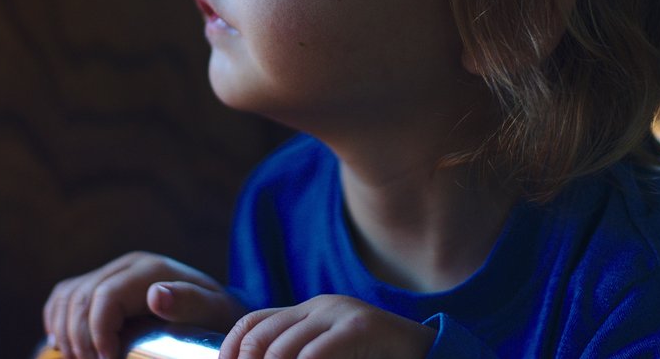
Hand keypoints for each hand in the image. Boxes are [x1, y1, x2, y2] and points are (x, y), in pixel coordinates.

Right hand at [43, 251, 246, 358]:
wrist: (213, 308)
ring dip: (65, 331)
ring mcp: (111, 272)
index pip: (105, 296)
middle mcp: (126, 266)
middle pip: (81, 298)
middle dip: (79, 338)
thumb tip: (156, 295)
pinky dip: (57, 319)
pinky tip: (65, 343)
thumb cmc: (214, 314)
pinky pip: (64, 295)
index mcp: (149, 269)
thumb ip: (188, 301)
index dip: (96, 331)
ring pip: (67, 296)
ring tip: (80, 358)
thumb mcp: (212, 310)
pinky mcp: (101, 283)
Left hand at [220, 295, 435, 358]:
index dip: (229, 351)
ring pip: (283, 350)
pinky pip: (314, 355)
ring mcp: (340, 312)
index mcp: (308, 312)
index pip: (251, 323)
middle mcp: (320, 306)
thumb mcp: (328, 357)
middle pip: (260, 337)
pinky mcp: (360, 326)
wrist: (430, 353)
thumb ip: (300, 357)